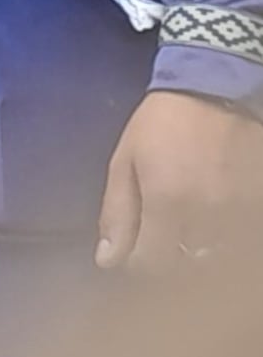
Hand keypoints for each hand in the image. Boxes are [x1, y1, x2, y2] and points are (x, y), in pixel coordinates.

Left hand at [97, 88, 262, 272]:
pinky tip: (209, 215)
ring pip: (213, 257)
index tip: (135, 245)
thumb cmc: (162, 124)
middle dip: (168, 255)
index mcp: (168, 202)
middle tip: (159, 231)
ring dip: (195, 247)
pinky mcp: (257, 207)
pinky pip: (237, 240)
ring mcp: (240, 214)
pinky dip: (222, 236)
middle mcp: (208, 215)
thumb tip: (107, 260)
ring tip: (185, 221)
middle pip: (185, 266)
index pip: (152, 264)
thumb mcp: (125, 161)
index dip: (138, 260)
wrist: (216, 90)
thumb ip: (117, 212)